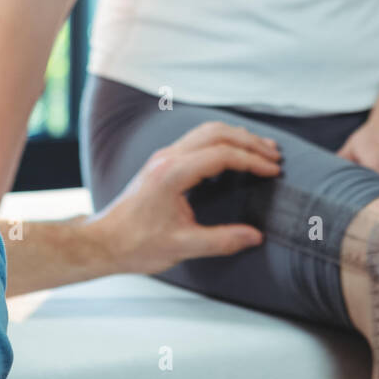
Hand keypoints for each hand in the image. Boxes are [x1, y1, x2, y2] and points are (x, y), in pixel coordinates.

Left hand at [89, 120, 281, 274]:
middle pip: (216, 133)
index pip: (221, 154)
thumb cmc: (137, 245)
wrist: (104, 241)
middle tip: (275, 155)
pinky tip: (234, 154)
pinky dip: (222, 141)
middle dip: (249, 142)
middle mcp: (168, 157)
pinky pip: (198, 140)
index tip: (274, 170)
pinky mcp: (163, 162)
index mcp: (173, 174)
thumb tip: (256, 236)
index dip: (251, 161)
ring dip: (236, 137)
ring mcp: (164, 156)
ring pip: (206, 132)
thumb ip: (221, 241)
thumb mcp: (182, 247)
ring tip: (262, 150)